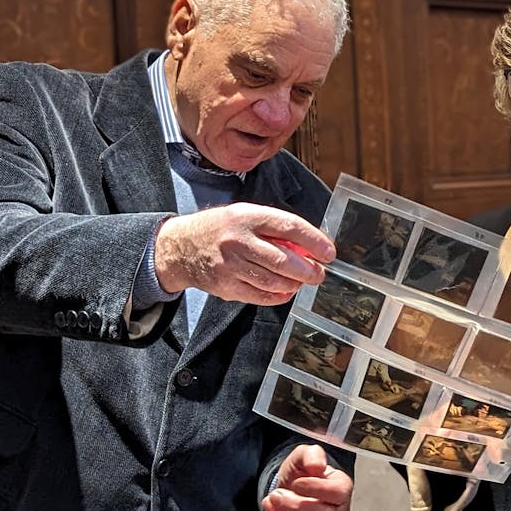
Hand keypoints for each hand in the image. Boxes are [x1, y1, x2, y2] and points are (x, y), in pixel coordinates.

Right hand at [154, 203, 335, 304]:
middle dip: (309, 270)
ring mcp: (231, 266)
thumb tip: (310, 246)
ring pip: (273, 281)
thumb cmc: (221, 229)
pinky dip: (279, 295)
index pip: (289, 227)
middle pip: (283, 260)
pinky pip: (261, 296)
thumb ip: (275, 228)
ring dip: (295, 284)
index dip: (314, 241)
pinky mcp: (227, 286)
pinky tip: (286, 290)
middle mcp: (238, 240)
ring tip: (303, 281)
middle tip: (319, 273)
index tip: (329, 252)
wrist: (181, 247)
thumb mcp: (245, 215)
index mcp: (247, 216)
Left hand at [259, 444, 352, 510]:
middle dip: (296, 506)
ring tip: (271, 502)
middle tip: (277, 494)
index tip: (296, 482)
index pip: (337, 493)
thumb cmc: (301, 473)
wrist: (289, 489)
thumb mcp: (304, 455)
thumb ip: (311, 455)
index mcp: (342, 487)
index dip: (315, 489)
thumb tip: (317, 465)